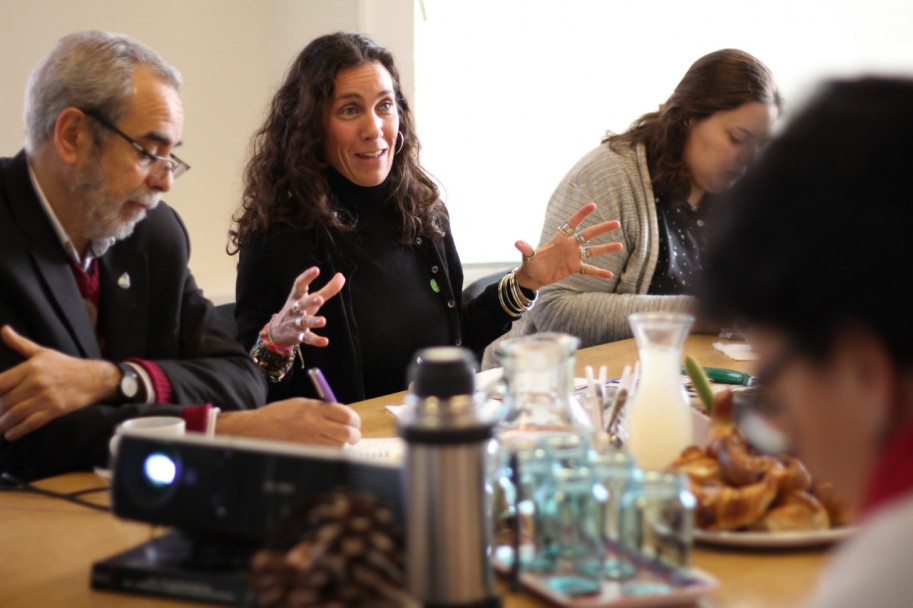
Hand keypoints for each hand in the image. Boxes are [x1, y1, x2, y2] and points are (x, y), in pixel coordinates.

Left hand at [0, 325, 118, 439]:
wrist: (94, 378)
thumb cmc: (66, 365)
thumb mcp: (43, 352)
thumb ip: (20, 343)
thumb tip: (3, 330)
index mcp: (30, 368)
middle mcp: (35, 383)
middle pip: (4, 402)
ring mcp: (45, 397)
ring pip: (14, 415)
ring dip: (3, 424)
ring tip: (0, 426)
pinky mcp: (55, 410)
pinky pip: (30, 423)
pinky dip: (17, 431)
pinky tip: (10, 434)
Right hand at [216, 398, 361, 447]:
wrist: (255, 430)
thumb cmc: (278, 416)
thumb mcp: (301, 404)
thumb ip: (323, 409)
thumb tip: (343, 416)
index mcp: (315, 409)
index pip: (347, 415)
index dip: (354, 420)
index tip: (354, 422)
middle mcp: (315, 425)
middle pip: (349, 433)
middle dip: (353, 435)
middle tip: (351, 435)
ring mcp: (310, 442)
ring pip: (340, 447)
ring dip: (341, 445)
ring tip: (333, 442)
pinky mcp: (305, 454)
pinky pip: (326, 456)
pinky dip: (329, 454)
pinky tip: (323, 449)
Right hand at [270, 267, 344, 346]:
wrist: (277, 332)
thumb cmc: (298, 309)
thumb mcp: (311, 298)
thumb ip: (328, 289)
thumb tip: (342, 276)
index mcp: (297, 296)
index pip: (300, 285)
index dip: (307, 277)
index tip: (316, 270)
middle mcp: (294, 309)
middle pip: (301, 304)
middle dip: (310, 301)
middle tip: (320, 299)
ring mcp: (295, 323)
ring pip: (304, 322)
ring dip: (313, 321)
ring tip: (323, 321)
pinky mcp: (299, 336)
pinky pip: (308, 338)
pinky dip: (316, 341)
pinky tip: (325, 341)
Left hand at [514, 203, 622, 290]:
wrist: (534, 276)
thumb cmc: (531, 263)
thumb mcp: (528, 256)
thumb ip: (526, 249)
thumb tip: (517, 243)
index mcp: (560, 239)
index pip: (573, 223)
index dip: (582, 214)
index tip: (593, 205)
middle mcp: (570, 245)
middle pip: (589, 234)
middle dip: (602, 229)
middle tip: (616, 223)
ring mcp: (574, 256)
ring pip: (593, 251)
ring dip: (606, 249)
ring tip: (620, 246)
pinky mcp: (575, 268)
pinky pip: (589, 269)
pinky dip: (598, 272)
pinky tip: (610, 274)